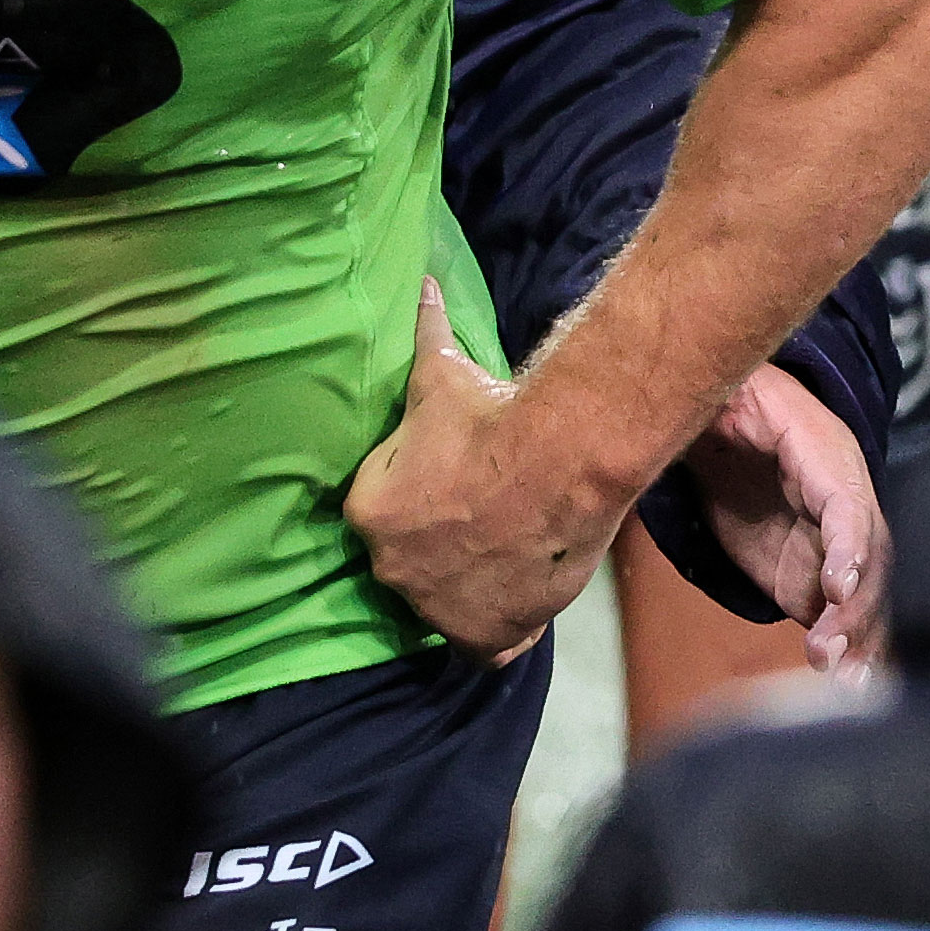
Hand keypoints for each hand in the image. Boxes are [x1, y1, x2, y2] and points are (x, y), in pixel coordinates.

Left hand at [345, 281, 623, 662]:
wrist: (560, 460)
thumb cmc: (493, 414)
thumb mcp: (443, 371)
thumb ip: (425, 334)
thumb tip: (419, 282)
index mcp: (369, 510)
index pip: (383, 510)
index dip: (421, 496)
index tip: (456, 482)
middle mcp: (391, 568)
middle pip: (410, 562)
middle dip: (442, 545)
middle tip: (488, 516)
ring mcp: (438, 607)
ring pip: (445, 605)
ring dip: (470, 589)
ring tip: (509, 556)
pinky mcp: (485, 634)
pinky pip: (484, 648)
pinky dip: (500, 635)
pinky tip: (520, 603)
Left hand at [682, 362, 888, 677]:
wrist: (728, 424)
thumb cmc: (733, 403)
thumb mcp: (730, 396)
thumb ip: (725, 412)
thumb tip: (713, 412)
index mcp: (828, 459)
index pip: (849, 506)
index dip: (849, 547)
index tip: (837, 586)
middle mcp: (842, 506)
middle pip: (870, 560)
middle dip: (858, 608)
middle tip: (830, 654)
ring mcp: (828, 545)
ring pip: (863, 593)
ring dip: (860, 636)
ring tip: (847, 680)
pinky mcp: (807, 576)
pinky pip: (836, 613)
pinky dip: (845, 646)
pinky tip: (843, 681)